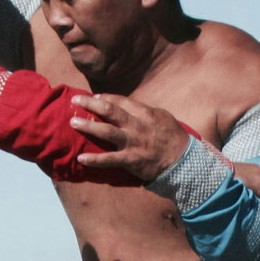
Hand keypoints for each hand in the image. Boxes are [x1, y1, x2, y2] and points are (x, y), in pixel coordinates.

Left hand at [72, 95, 259, 203]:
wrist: (186, 163)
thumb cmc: (175, 140)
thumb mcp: (164, 119)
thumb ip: (146, 112)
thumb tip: (131, 107)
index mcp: (146, 113)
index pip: (121, 101)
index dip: (105, 98)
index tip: (93, 97)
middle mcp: (138, 125)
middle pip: (110, 110)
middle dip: (90, 104)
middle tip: (75, 101)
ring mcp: (134, 143)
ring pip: (106, 131)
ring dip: (88, 126)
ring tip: (73, 122)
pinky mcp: (132, 160)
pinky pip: (109, 159)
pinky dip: (94, 159)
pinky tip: (81, 158)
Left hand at [232, 162, 259, 203]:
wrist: (216, 172)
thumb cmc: (228, 188)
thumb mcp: (243, 200)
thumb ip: (256, 204)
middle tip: (256, 204)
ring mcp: (256, 168)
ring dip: (259, 189)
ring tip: (249, 194)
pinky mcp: (251, 165)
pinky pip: (257, 176)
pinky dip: (255, 183)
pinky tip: (246, 186)